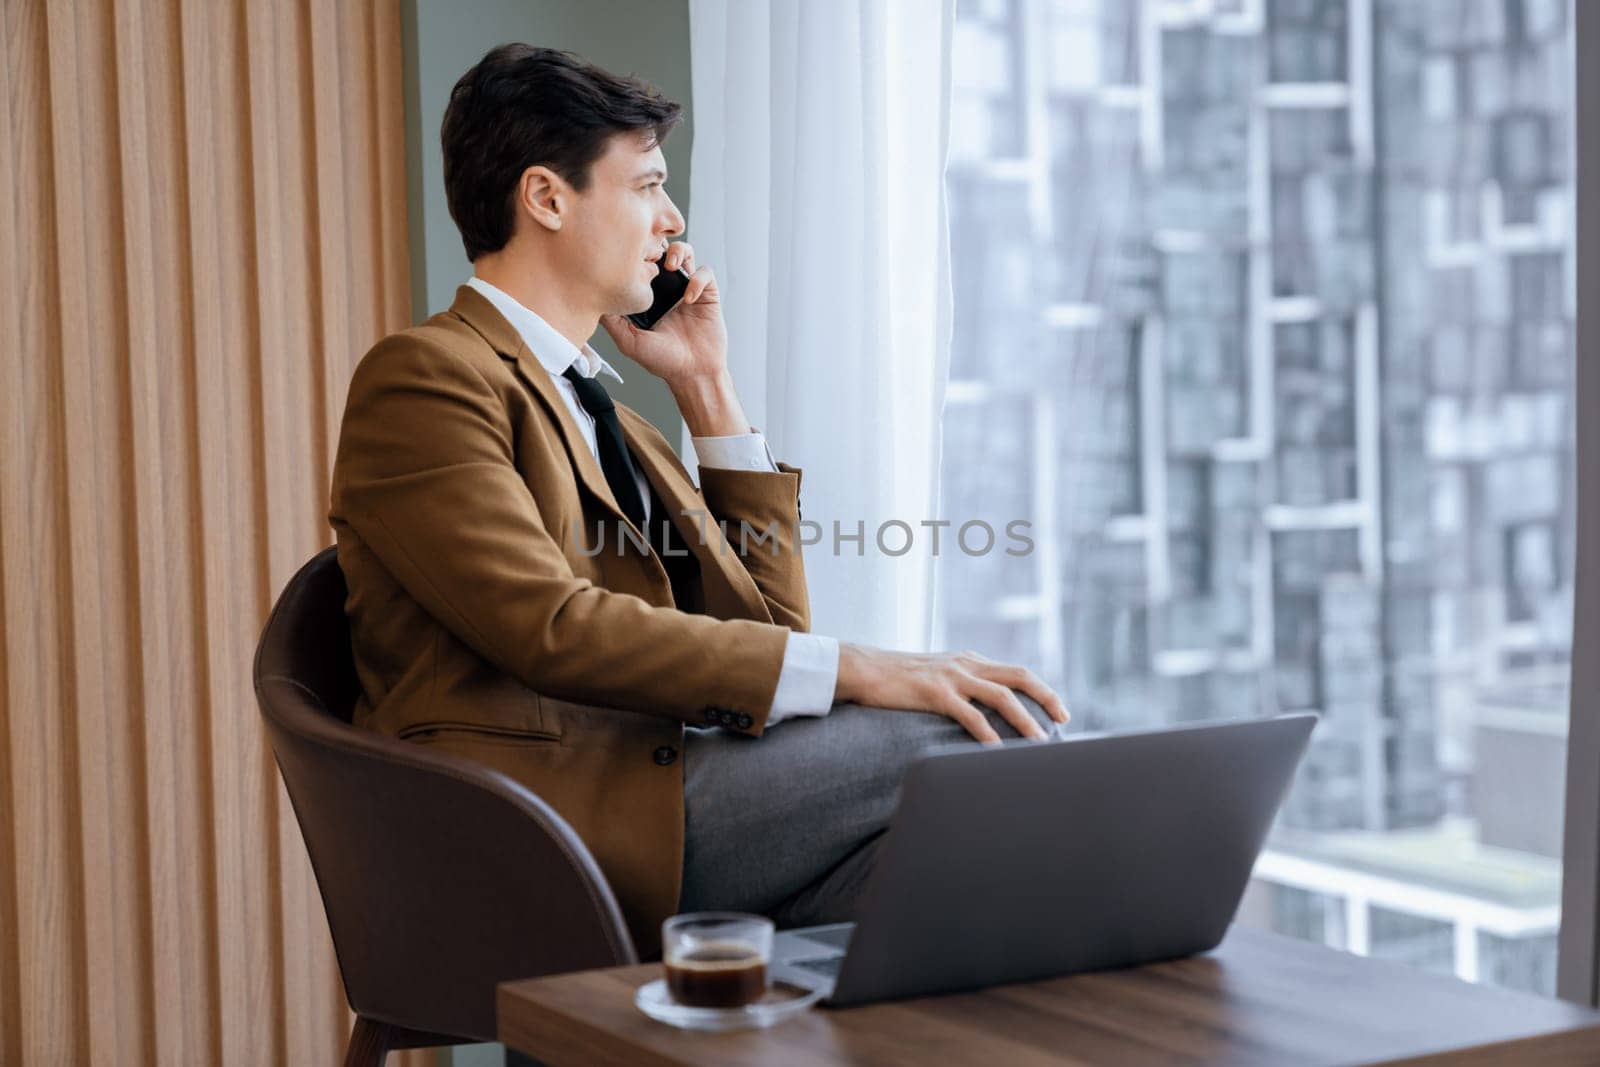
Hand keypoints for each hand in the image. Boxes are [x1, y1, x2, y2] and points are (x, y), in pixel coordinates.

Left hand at [599, 241, 725, 388]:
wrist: (692, 373)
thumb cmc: (662, 361)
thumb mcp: (628, 340)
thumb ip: (612, 320)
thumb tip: (593, 298)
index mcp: (648, 295)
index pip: (641, 263)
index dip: (637, 254)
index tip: (631, 258)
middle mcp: (667, 288)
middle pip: (662, 250)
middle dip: (657, 244)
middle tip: (651, 254)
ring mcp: (687, 289)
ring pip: (686, 252)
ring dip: (679, 252)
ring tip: (671, 266)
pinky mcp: (707, 294)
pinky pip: (705, 272)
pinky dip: (698, 279)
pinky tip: (689, 298)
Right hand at [834, 646, 1070, 744]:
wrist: (863, 668)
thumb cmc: (895, 679)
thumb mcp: (935, 676)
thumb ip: (959, 687)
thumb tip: (978, 712)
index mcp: (969, 660)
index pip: (1015, 672)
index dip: (1041, 689)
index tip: (1059, 710)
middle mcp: (966, 664)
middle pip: (1019, 676)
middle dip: (1046, 696)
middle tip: (1064, 719)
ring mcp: (952, 677)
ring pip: (1001, 696)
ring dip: (1025, 720)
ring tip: (1041, 742)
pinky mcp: (935, 693)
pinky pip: (970, 715)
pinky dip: (988, 734)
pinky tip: (998, 751)